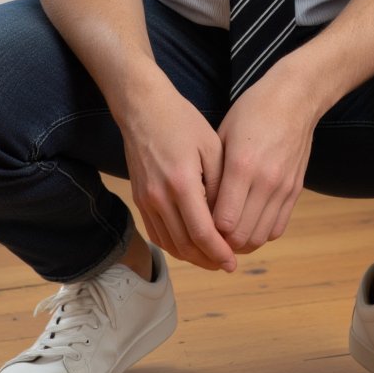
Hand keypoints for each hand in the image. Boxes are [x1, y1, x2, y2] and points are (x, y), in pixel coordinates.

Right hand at [120, 77, 236, 272]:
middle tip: (226, 264)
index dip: (219, 252)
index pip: (202, 233)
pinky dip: (174, 245)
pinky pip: (156, 233)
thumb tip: (228, 217)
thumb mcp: (211, 145)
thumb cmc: (182, 121)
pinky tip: (190, 245)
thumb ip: (220, 183)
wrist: (143, 108)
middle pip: (185, 245)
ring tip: (211, 258)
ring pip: (169, 243)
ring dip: (191, 257)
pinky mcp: (139, 199)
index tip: (233, 263)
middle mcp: (159, 197)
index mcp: (181, 183)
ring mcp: (146, 200)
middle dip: (207, 260)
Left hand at [212, 63, 317, 253]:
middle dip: (222, 243)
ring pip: (261, 237)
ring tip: (227, 235)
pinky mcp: (295, 190)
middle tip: (209, 237)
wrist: (294, 99)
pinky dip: (261, 233)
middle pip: (242, 236)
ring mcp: (283, 187)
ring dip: (242, 242)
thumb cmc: (252, 112)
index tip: (197, 226)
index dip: (207, 231)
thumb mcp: (222, 135)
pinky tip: (249, 224)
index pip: (223, 221)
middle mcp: (265, 181)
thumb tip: (200, 206)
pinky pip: (278, 228)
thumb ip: (213, 172)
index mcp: (241, 165)